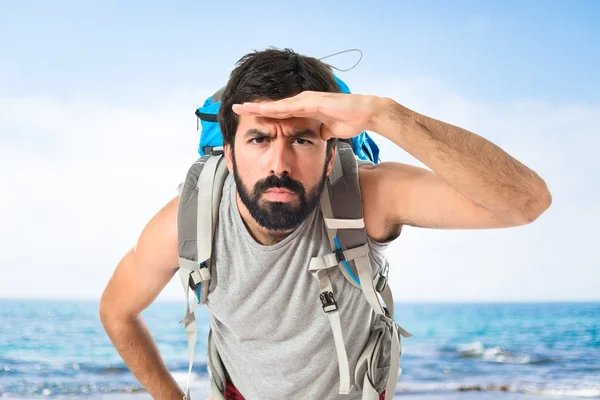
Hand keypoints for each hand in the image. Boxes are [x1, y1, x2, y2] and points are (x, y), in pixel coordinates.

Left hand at [231, 91, 379, 139]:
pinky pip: (288, 106)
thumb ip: (321, 131)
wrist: (365, 113)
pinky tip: (259, 109)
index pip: (279, 112)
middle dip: (253, 107)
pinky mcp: (310, 102)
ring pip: (275, 104)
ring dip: (257, 106)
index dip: (262, 114)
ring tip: (239, 107)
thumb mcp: (329, 130)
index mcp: (305, 108)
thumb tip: (317, 137)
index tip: (247, 117)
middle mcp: (302, 101)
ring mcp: (305, 100)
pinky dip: (273, 108)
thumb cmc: (350, 120)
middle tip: (233, 107)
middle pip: (272, 106)